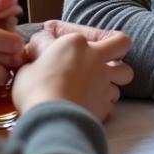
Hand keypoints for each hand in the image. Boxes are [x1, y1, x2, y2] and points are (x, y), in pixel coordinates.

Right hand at [13, 29, 132, 121]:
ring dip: (115, 78)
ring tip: (101, 85)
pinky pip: (113, 99)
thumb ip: (38, 58)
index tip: (57, 51)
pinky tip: (93, 104)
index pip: (78, 32)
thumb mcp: (27, 68)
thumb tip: (39, 55)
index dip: (70, 41)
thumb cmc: (36, 91)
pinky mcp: (107, 101)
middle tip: (107, 56)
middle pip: (121, 43)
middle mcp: (95, 57)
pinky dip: (105, 101)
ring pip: (125, 73)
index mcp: (75, 43)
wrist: (53, 120)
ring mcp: (105, 79)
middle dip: (118, 48)